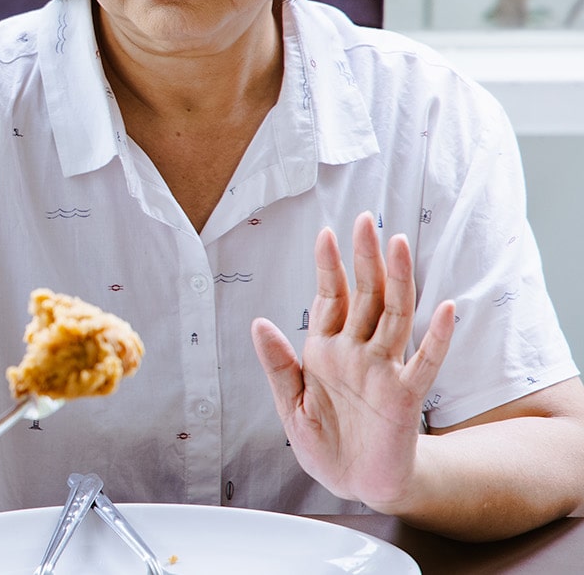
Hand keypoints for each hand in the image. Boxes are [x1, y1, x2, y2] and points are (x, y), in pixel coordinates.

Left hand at [251, 212, 455, 510]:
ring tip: (400, 245)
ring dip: (398, 281)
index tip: (326, 233)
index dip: (328, 267)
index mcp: (326, 351)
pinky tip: (446, 310)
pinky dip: (436, 337)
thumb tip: (259, 322)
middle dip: (364, 259)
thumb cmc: (324, 441)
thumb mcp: (289, 403)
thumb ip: (277, 363)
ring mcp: (384, 370)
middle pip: (365, 296)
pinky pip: (425, 362)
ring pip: (394, 316)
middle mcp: (357, 352)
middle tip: (365, 221)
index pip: (330, 299)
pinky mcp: (405, 396)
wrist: (353, 482)